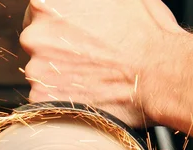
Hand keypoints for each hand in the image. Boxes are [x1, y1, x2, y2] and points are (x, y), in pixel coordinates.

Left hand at [20, 0, 186, 126]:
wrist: (157, 74)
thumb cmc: (143, 34)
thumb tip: (79, 2)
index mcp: (46, 2)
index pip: (38, 11)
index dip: (58, 22)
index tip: (72, 31)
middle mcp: (35, 35)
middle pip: (37, 40)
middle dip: (57, 47)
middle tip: (87, 53)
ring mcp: (36, 69)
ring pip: (40, 69)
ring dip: (59, 72)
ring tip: (90, 73)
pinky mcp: (42, 98)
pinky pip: (46, 96)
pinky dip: (62, 95)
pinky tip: (86, 90)